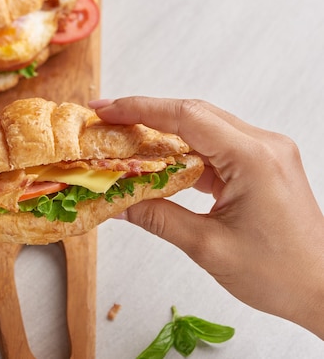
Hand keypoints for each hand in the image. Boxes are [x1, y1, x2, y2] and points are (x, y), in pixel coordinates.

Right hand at [90, 97, 323, 338]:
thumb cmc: (280, 274)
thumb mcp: (208, 246)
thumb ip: (157, 217)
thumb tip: (115, 201)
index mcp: (254, 158)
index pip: (186, 117)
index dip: (139, 109)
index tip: (105, 110)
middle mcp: (263, 145)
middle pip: (193, 115)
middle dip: (144, 115)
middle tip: (105, 122)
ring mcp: (265, 153)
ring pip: (202, 128)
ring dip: (161, 133)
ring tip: (122, 141)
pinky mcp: (261, 165)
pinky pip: (214, 147)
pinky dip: (181, 151)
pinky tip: (155, 162)